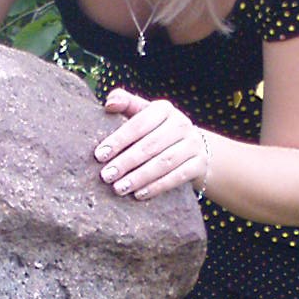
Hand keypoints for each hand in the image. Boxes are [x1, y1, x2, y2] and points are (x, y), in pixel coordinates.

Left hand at [95, 90, 210, 200]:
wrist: (193, 147)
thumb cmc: (156, 130)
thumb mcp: (143, 113)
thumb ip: (126, 103)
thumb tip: (109, 104)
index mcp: (164, 109)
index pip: (139, 123)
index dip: (119, 140)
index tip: (99, 155)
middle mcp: (181, 123)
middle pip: (150, 145)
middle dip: (126, 162)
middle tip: (106, 176)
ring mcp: (193, 144)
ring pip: (164, 163)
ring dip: (139, 177)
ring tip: (118, 188)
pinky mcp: (199, 163)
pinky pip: (177, 177)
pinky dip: (157, 186)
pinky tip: (138, 194)